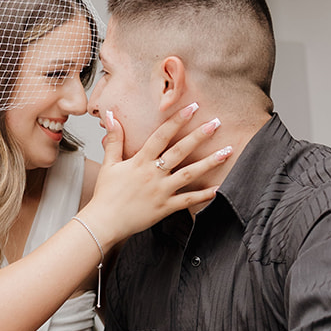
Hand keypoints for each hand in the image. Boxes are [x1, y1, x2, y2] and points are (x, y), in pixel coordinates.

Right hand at [81, 104, 231, 245]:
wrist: (104, 222)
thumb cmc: (106, 194)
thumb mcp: (109, 164)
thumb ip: (114, 139)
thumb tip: (111, 116)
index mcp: (140, 161)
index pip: (161, 135)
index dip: (177, 120)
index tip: (192, 108)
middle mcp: (153, 174)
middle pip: (180, 151)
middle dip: (199, 135)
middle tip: (216, 123)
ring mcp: (161, 191)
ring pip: (189, 174)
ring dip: (210, 162)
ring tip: (227, 152)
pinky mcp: (165, 208)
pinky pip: (188, 200)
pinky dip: (204, 195)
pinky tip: (218, 188)